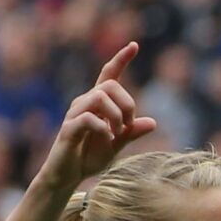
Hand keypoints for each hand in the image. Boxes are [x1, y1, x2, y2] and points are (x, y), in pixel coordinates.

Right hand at [42, 43, 157, 187]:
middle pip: (110, 85)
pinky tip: (107, 140)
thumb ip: (131, 133)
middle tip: (128, 126)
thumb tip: (153, 123)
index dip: (121, 58)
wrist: (67, 176)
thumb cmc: (88, 157)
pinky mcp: (68, 129)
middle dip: (127, 104)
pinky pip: (88, 118)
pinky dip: (103, 129)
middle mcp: (84, 102)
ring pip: (99, 97)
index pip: (109, 74)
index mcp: (97, 103)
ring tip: (117, 135)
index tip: (134, 45)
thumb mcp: (116, 145)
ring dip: (116, 115)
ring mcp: (75, 114)